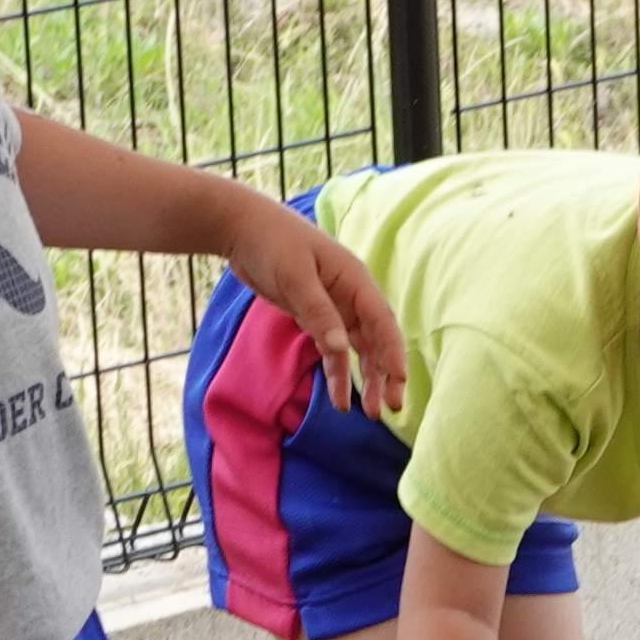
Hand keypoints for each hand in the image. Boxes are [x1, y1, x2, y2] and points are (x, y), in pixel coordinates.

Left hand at [227, 188, 407, 422]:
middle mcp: (351, 295)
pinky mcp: (316, 316)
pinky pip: (332, 349)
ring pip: (357, 349)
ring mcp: (335, 307)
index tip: (398, 380)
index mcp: (354, 280)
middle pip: (376, 340)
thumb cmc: (271, 241)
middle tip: (389, 407)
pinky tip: (338, 399)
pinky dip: (336, 372)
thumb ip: (319, 313)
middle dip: (384, 374)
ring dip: (363, 379)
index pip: (381, 321)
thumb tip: (342, 349)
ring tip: (366, 412)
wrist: (240, 227)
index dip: (393, 352)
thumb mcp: (295, 276)